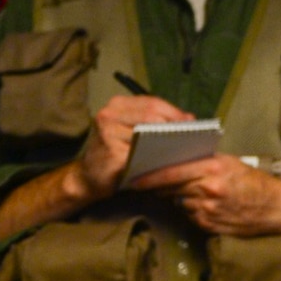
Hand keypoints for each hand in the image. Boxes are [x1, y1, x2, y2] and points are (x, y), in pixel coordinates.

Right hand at [65, 93, 194, 205]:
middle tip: (192, 136)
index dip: (174, 112)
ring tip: (184, 147)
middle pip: (151, 114)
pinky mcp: (111, 153)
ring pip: (147, 133)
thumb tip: (189, 118)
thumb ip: (155, 122)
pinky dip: (158, 158)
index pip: (152, 103)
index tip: (191, 122)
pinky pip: (141, 154)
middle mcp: (108, 114)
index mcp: (117, 105)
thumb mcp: (133, 132)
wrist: (88, 177)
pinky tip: (169, 162)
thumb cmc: (117, 153)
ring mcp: (107, 133)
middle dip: (174, 125)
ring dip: (169, 141)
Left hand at [132, 155, 280, 237]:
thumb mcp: (231, 163)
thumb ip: (204, 162)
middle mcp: (207, 189)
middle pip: (171, 188)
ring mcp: (207, 209)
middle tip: (150, 184)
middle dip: (160, 186)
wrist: (277, 208)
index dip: (150, 176)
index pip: (171, 172)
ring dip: (180, 198)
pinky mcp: (208, 225)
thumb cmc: (255, 183)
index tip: (135, 177)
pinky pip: (189, 215)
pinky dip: (192, 209)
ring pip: (179, 201)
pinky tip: (205, 206)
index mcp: (213, 169)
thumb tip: (176, 162)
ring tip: (195, 193)